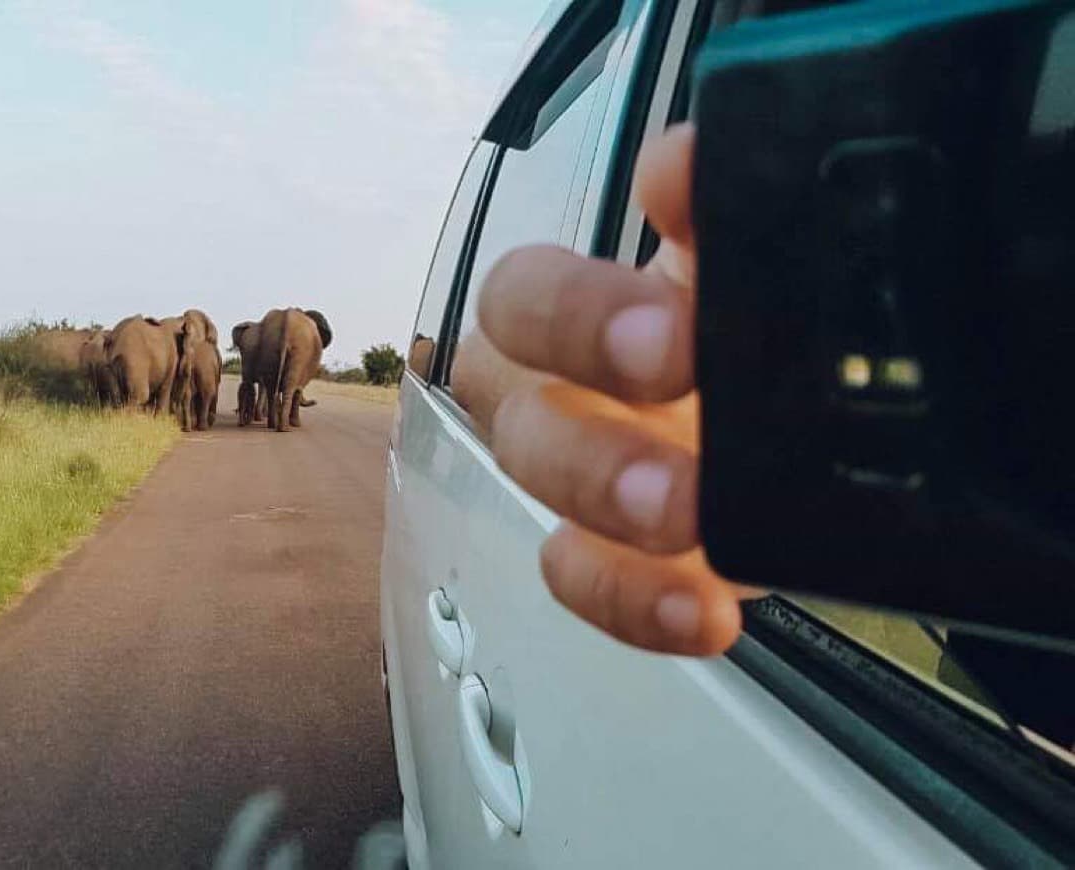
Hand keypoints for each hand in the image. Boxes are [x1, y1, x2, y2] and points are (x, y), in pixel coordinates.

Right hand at [461, 124, 752, 655]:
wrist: (825, 420)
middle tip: (670, 427)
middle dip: (583, 400)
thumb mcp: (755, 258)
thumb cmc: (763, 326)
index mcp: (589, 306)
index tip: (666, 330)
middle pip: (508, 399)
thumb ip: (724, 207)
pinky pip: (588, 585)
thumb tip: (687, 166)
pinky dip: (635, 604)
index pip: (524, 294)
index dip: (577, 311)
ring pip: (538, 493)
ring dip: (604, 500)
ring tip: (686, 514)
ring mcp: (586, 480)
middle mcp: (564, 390)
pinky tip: (699, 610)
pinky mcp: (622, 562)